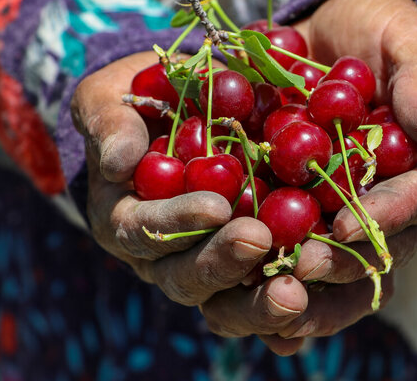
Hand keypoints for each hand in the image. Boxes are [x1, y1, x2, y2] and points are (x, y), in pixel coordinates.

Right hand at [70, 52, 273, 305]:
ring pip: (225, 302)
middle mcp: (162, 256)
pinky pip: (259, 300)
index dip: (177, 222)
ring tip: (293, 294)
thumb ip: (110, 123)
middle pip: (185, 277)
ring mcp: (205, 267)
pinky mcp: (244, 270)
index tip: (216, 207)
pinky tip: (307, 319)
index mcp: (125, 218)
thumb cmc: (142, 101)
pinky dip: (282, 315)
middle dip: (221, 262)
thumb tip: (119, 162)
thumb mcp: (110, 98)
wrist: (183, 113)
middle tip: (258, 240)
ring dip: (257, 303)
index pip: (143, 230)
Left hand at [201, 0, 416, 353]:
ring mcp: (345, 209)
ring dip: (299, 290)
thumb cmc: (381, 29)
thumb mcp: (408, 37)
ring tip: (258, 300)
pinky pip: (288, 250)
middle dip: (336, 266)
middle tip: (295, 271)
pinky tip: (231, 298)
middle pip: (374, 251)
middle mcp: (391, 200)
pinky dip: (265, 279)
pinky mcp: (301, 208)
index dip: (384, 217)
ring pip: (331, 265)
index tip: (343, 227)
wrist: (333, 35)